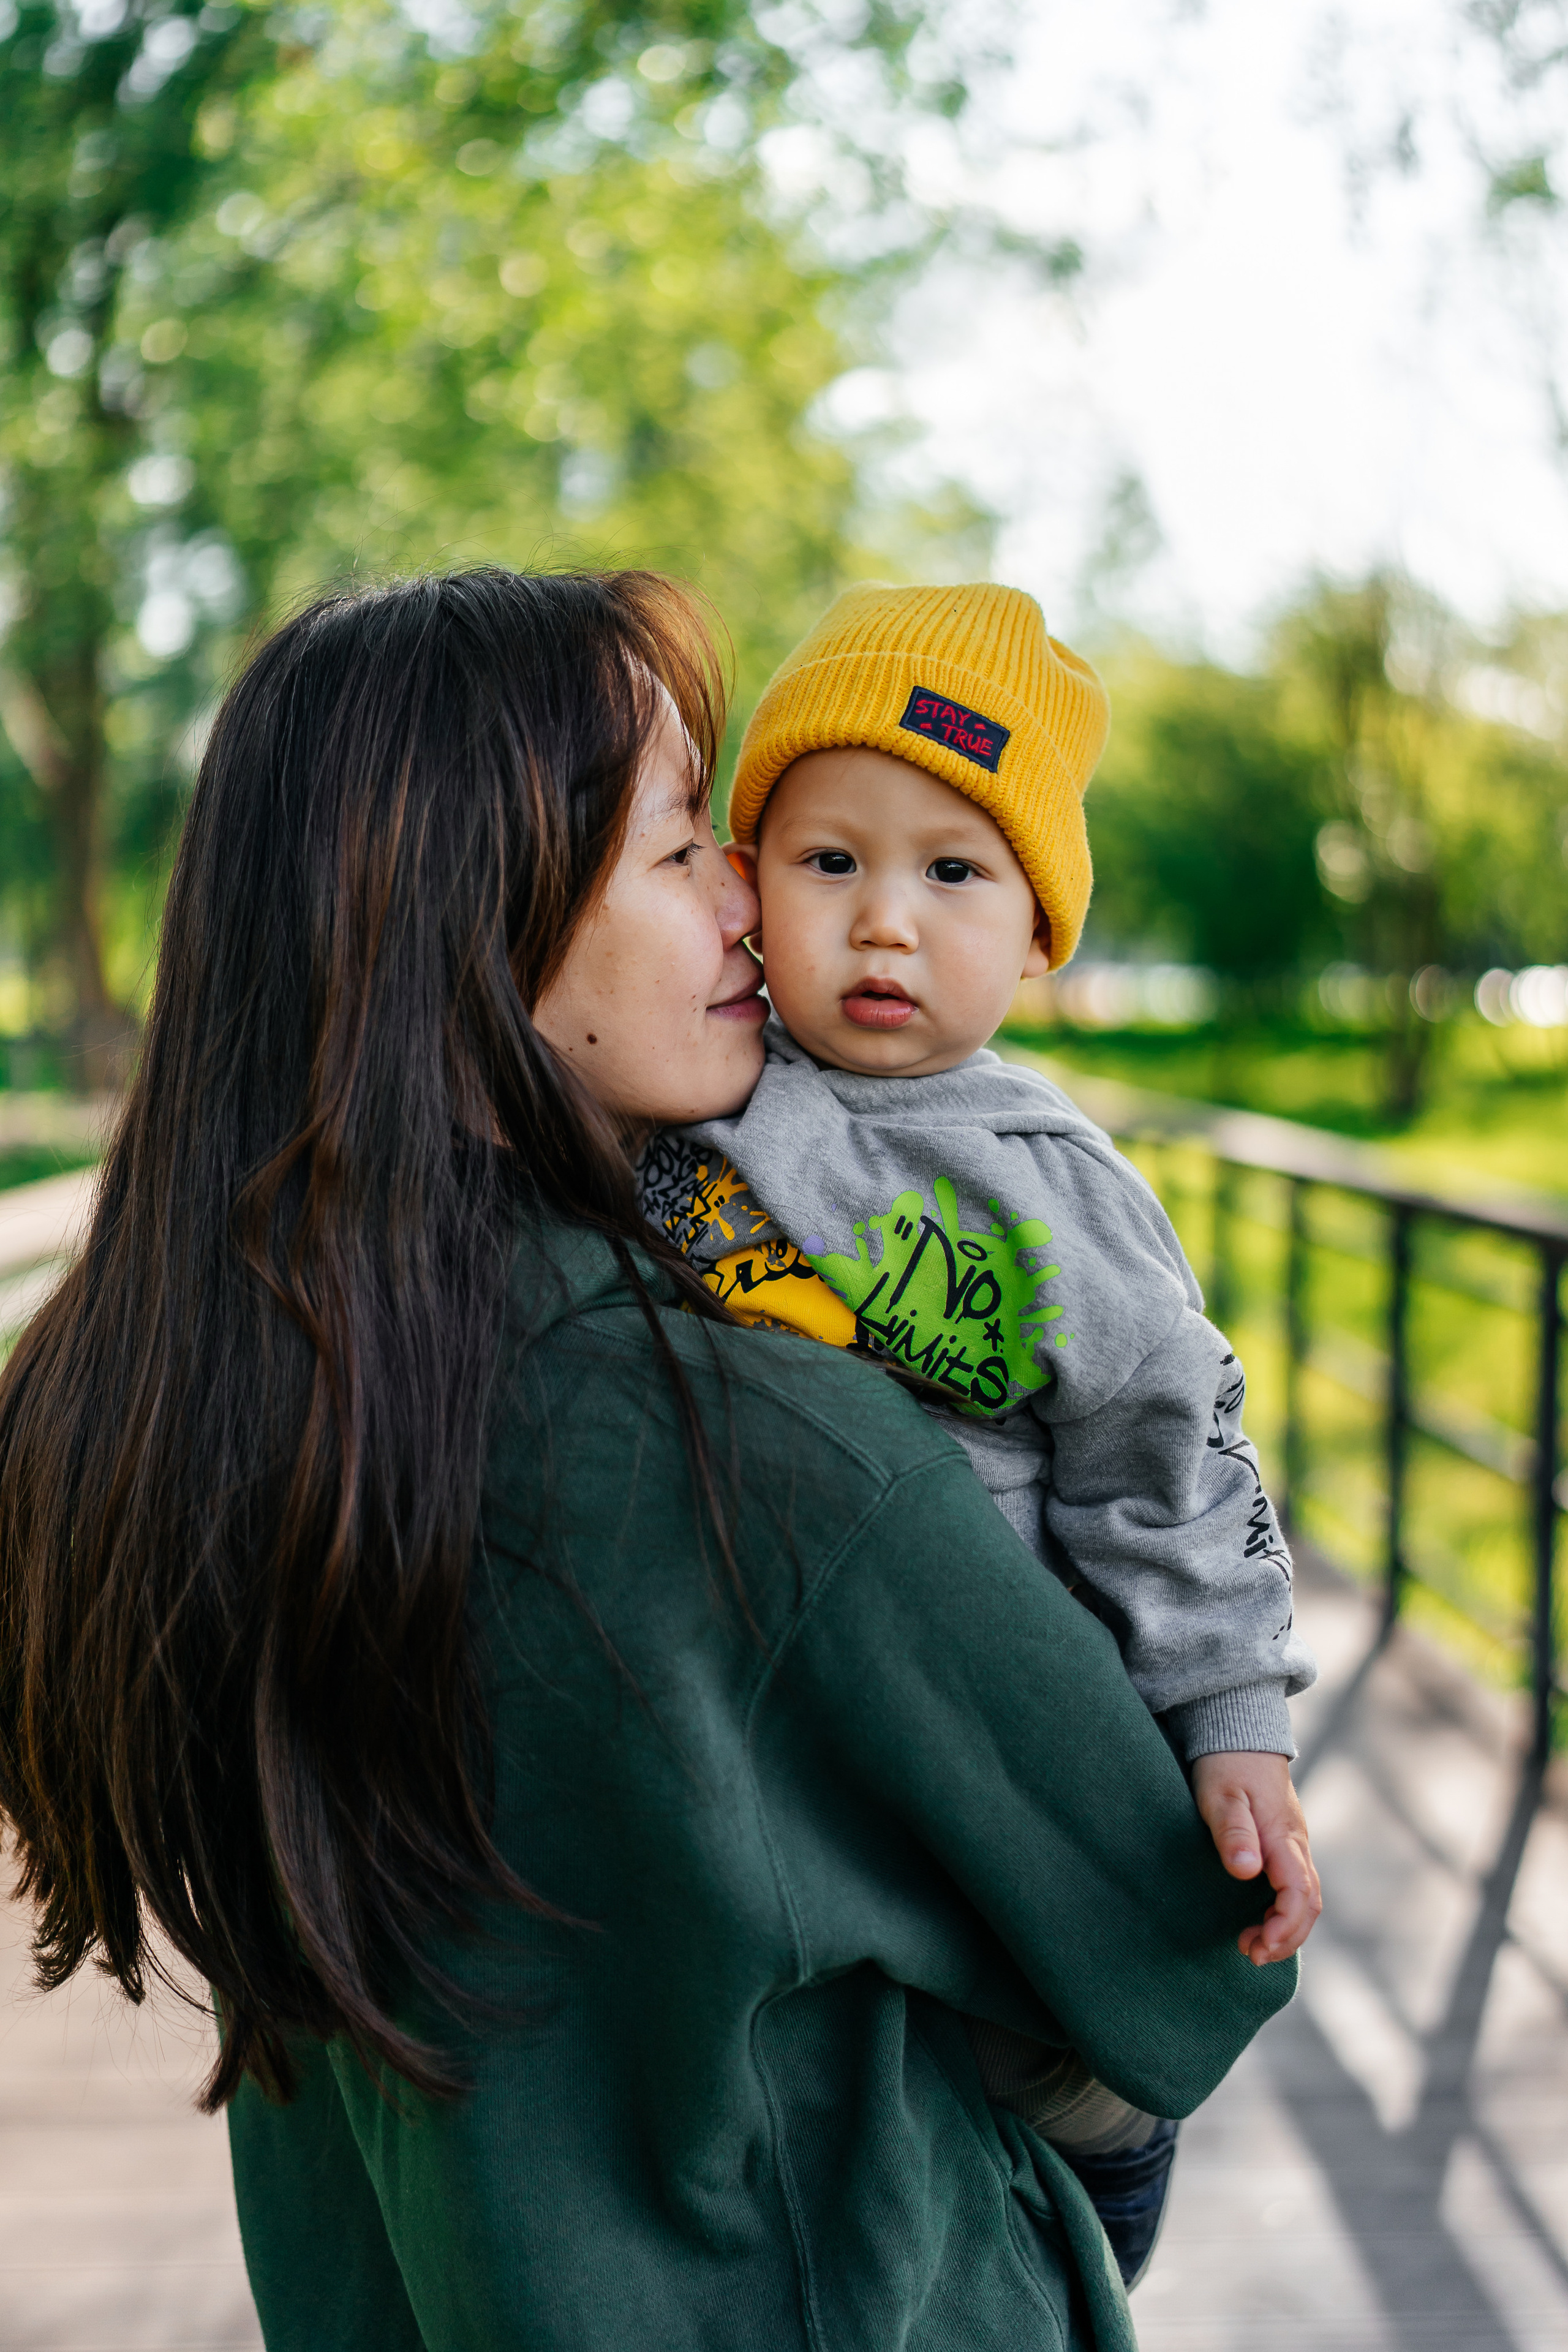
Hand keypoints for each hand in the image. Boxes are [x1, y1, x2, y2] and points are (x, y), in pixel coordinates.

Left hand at [1190, 1749, 1321, 1965]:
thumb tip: (1246, 1871)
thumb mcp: (1221, 1795)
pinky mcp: (1284, 1845)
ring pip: (1305, 1898)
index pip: (1299, 1893)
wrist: (1240, 1735)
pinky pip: (1295, 1888)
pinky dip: (1283, 1913)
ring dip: (1285, 1929)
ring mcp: (1293, 1845)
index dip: (1284, 1926)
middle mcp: (1296, 1845)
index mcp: (1284, 1837)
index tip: (1258, 1946)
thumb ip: (1234, 1832)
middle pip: (1309, 1904)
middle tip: (1250, 1955)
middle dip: (1286, 1938)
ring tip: (1250, 1946)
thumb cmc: (1227, 1764)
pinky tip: (1258, 1921)